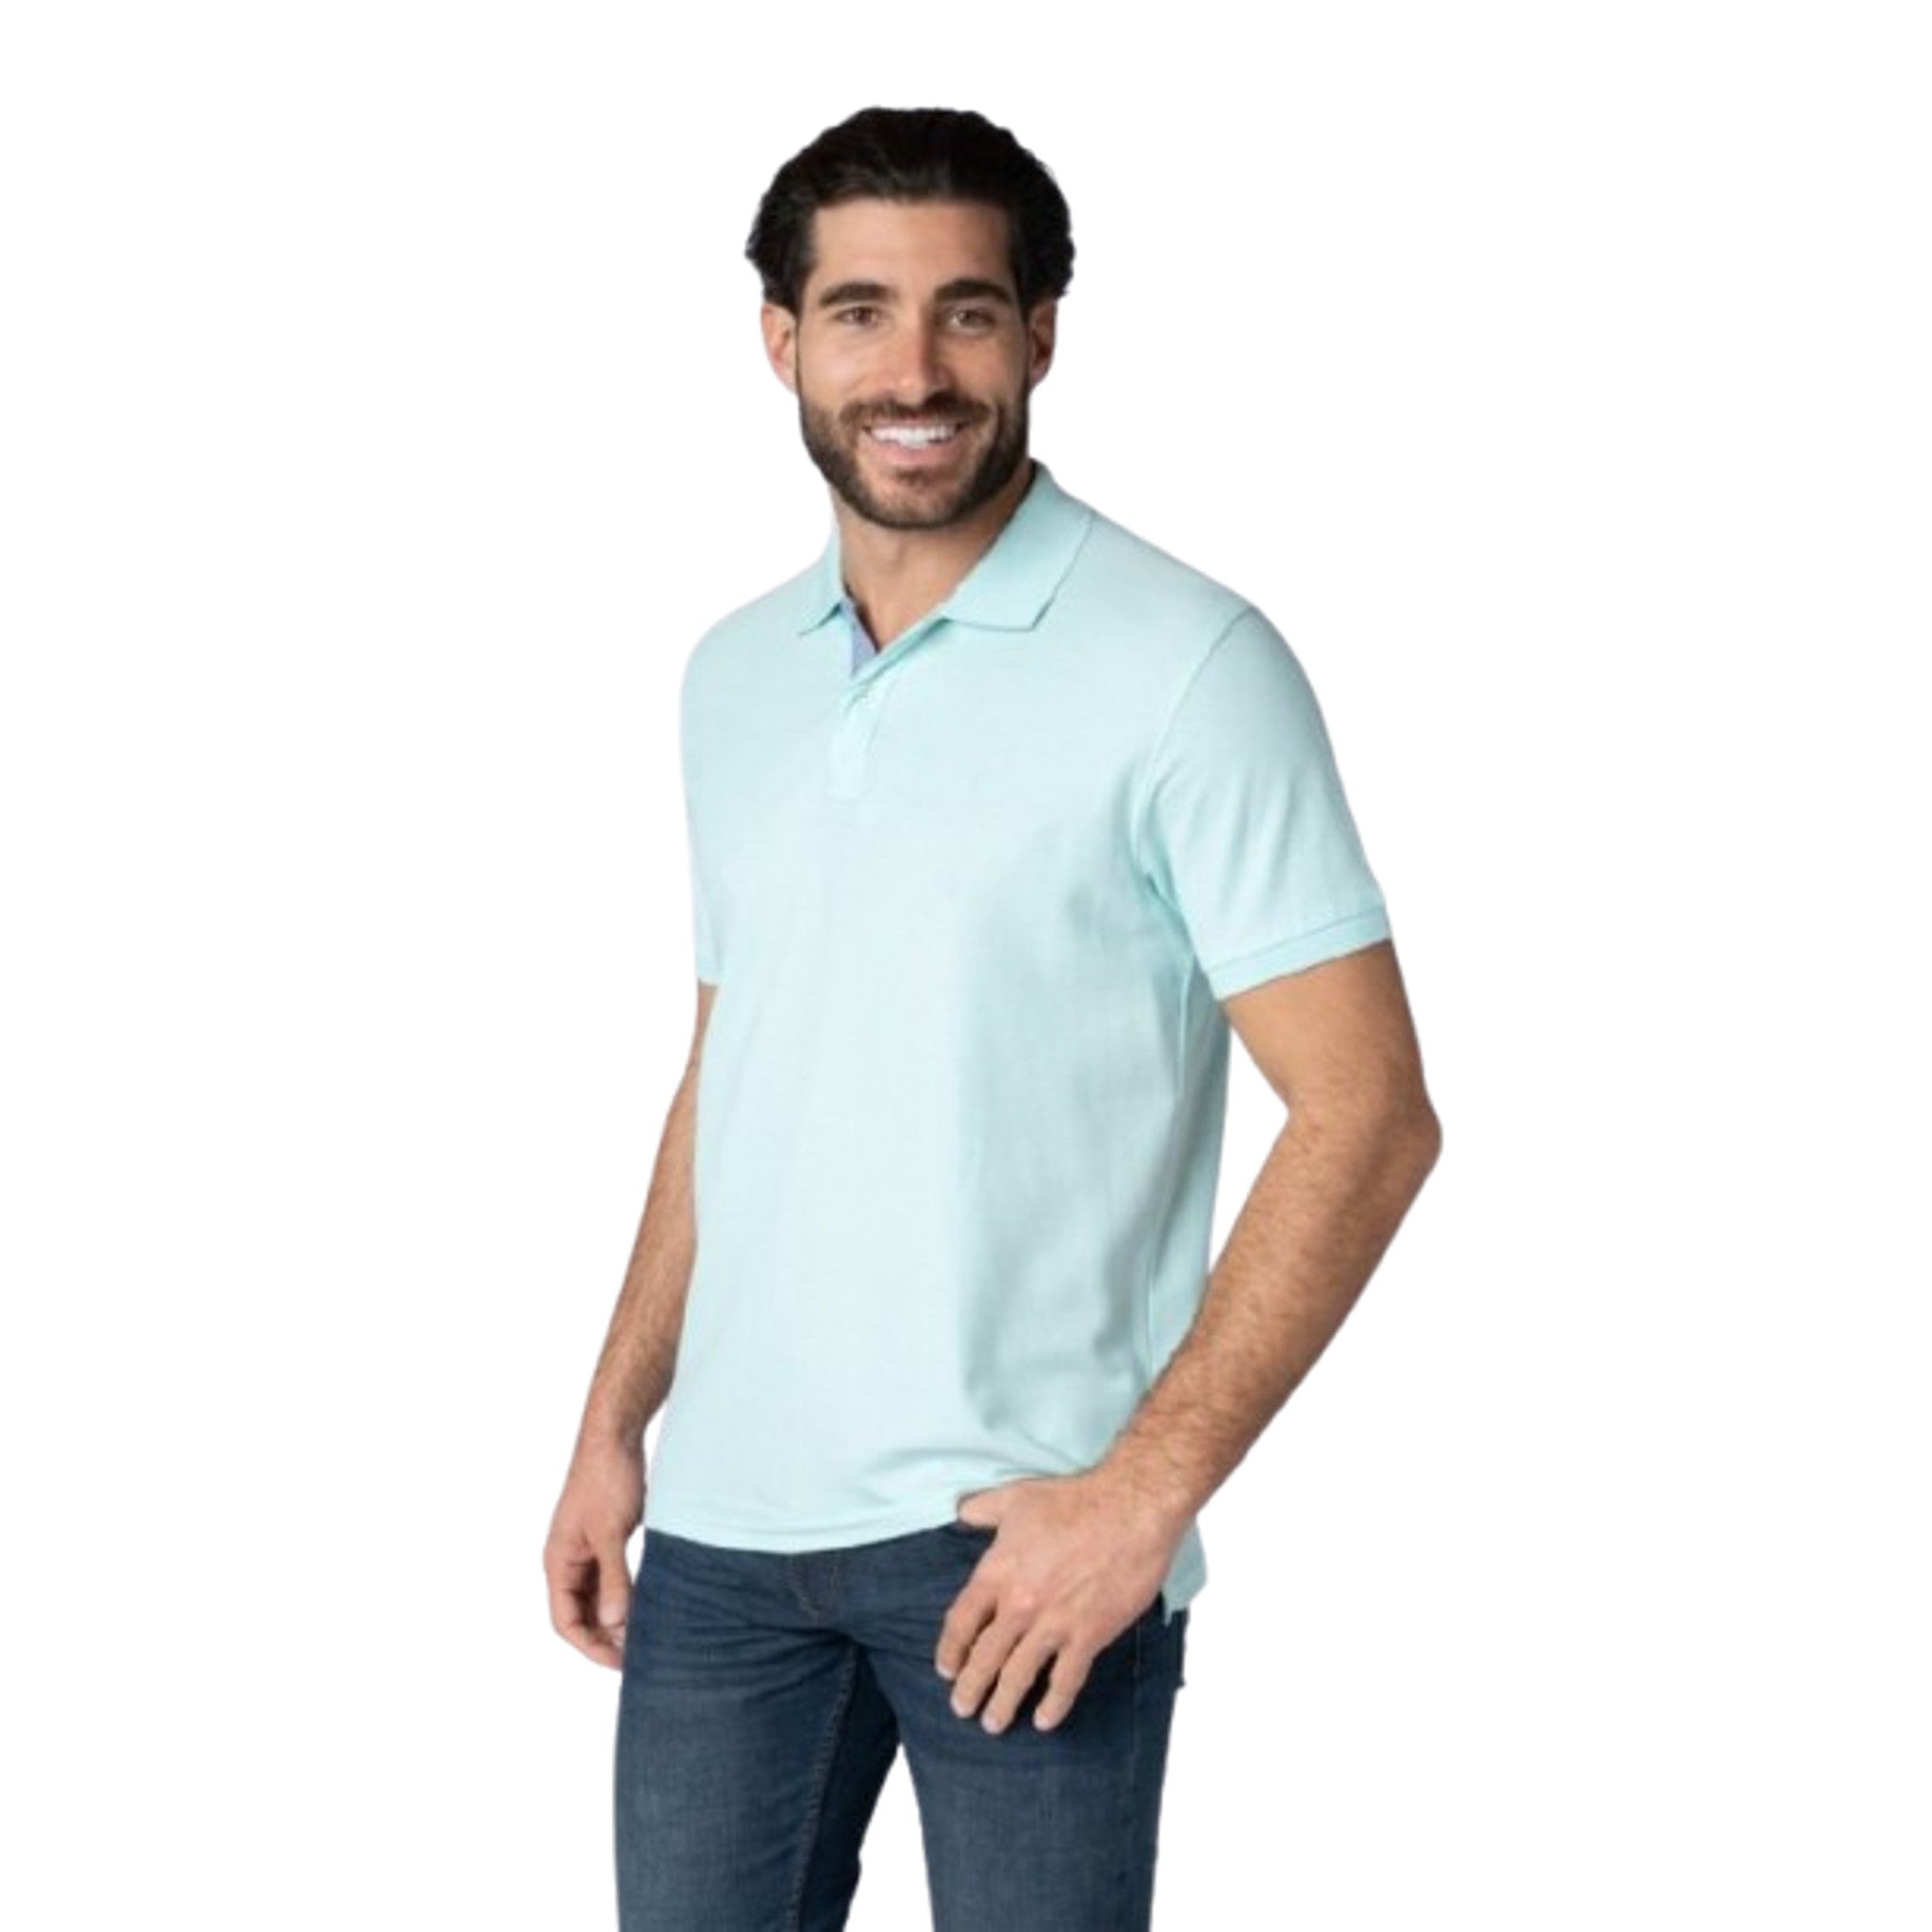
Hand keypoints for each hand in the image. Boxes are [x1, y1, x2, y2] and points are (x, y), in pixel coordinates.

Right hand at [544, 1435, 644, 1669]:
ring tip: (645, 1635)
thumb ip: (614, 1578)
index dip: (590, 1646)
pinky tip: (648, 1604)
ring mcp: (586, 1550)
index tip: (620, 1662)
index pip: (565, 1621)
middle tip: (639, 1655)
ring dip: (617, 1617)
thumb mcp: (612, 1532)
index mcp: (559, 1562)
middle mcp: (568, 1560)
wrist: (616, 1436)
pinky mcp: (605, 1539)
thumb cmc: (607, 1478)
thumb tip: (616, 1623)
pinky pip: (611, 1579)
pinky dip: (625, 1595)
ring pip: (597, 1598)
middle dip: (605, 1637)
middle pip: (580, 1614)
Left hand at [934, 1469, 1187, 1734]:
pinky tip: (1045, 1722)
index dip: (951, 1650)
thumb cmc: (1074, 1500)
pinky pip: (1065, 1681)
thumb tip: (960, 1512)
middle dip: (970, 1688)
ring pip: (1018, 1675)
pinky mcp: (1088, 1635)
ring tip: (993, 1724)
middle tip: (961, 1709)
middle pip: (984, 1657)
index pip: (962, 1622)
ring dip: (1003, 1704)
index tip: (946, 1669)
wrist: (1130, 1509)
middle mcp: (1019, 1604)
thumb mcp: (1017, 1497)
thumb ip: (982, 1508)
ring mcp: (1053, 1623)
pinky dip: (1054, 1705)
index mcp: (997, 1571)